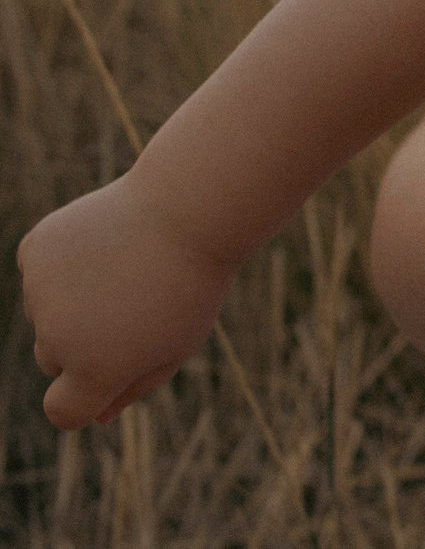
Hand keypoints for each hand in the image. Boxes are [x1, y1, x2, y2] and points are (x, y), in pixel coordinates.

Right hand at [22, 179, 234, 428]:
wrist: (189, 207)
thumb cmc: (192, 282)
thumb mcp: (178, 344)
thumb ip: (133, 387)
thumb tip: (97, 416)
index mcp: (96, 371)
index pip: (63, 411)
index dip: (83, 400)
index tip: (104, 379)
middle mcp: (58, 338)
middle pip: (54, 360)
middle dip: (84, 344)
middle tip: (134, 305)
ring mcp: (39, 294)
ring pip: (44, 314)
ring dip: (72, 302)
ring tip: (125, 268)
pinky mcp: (33, 252)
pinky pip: (40, 271)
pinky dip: (63, 262)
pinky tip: (104, 242)